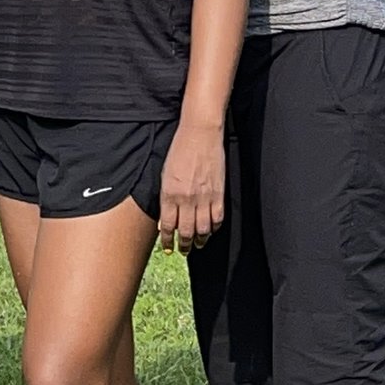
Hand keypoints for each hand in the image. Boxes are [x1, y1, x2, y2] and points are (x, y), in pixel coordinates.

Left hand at [155, 120, 225, 252]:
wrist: (200, 134)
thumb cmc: (180, 150)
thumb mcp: (165, 174)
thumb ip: (166, 198)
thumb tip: (166, 219)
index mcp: (169, 194)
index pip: (167, 226)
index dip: (167, 240)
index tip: (167, 247)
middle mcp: (186, 199)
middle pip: (185, 232)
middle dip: (183, 245)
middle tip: (183, 250)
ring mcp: (204, 197)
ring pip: (202, 229)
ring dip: (199, 240)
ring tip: (197, 244)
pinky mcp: (219, 194)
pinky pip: (217, 219)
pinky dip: (213, 228)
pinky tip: (210, 230)